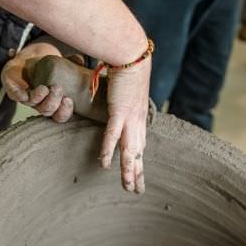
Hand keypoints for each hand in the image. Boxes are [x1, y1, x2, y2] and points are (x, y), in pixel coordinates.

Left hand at [1, 42, 73, 122]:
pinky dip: (20, 94)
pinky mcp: (14, 92)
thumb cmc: (49, 69)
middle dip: (53, 101)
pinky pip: (16, 95)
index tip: (69, 99)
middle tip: (58, 88)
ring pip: (33, 103)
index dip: (65, 111)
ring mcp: (27, 99)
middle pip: (47, 110)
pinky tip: (25, 90)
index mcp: (55, 103)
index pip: (61, 115)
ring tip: (44, 88)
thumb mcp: (63, 64)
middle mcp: (41, 104)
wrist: (26, 64)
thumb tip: (80, 60)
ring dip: (39, 97)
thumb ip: (73, 62)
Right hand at [98, 57, 150, 194]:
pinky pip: (112, 134)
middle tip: (136, 191)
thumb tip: (116, 100)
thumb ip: (123, 99)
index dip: (140, 161)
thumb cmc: (128, 68)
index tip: (140, 174)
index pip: (140, 144)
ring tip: (127, 187)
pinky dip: (108, 150)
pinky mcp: (120, 110)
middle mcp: (138, 121)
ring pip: (130, 150)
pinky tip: (104, 164)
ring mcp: (130, 117)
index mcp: (140, 117)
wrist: (131, 55)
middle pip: (138, 153)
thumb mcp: (128, 90)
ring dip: (128, 170)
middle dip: (137, 173)